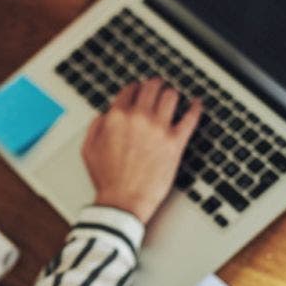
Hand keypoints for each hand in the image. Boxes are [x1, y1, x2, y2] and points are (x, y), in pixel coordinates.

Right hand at [81, 77, 201, 223]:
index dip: (134, 88)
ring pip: (171, 97)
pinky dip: (195, 108)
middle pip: (151, 88)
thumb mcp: (89, 149)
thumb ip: (96, 126)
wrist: (123, 201)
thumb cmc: (106, 179)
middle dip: (154, 85)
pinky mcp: (176, 142)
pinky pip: (190, 118)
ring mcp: (159, 129)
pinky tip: (196, 104)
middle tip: (157, 85)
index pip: (129, 90)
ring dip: (171, 93)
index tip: (138, 89)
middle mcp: (138, 118)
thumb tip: (104, 115)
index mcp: (117, 117)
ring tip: (173, 95)